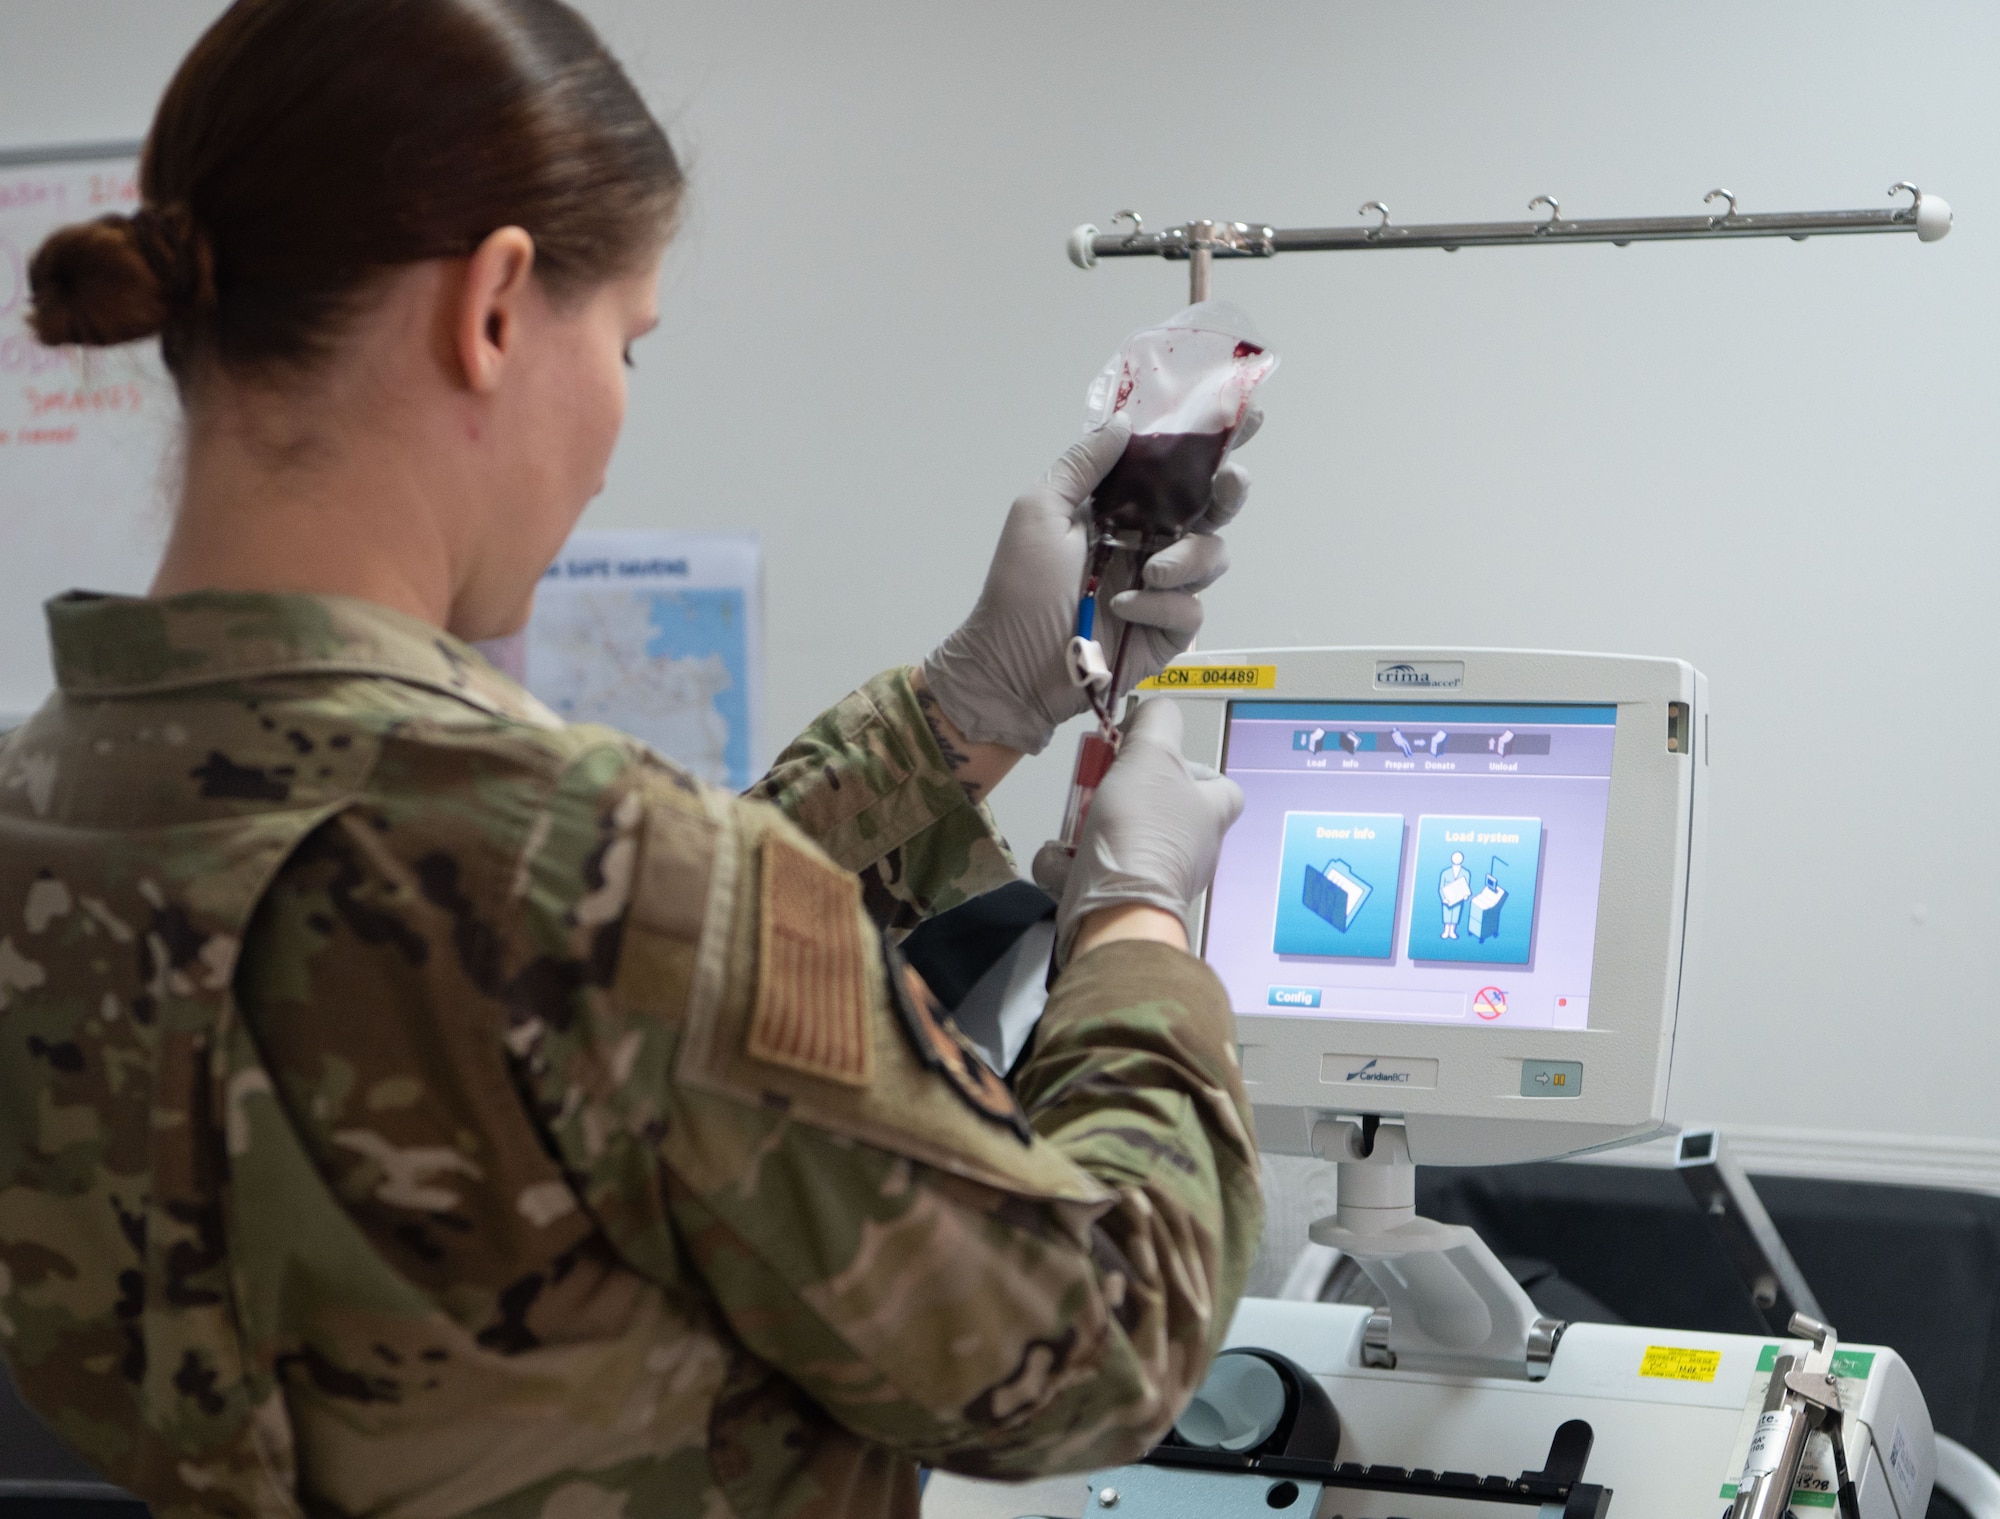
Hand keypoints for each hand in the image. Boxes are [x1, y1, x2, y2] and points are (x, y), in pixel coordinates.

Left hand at [920, 413, 1254, 755]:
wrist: (1011, 665)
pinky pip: (1191, 609)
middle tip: (1230, 482)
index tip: (1248, 415)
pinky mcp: (1168, 631)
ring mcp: (1163, 588)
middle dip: (1230, 490)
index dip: (1211, 443)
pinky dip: (1160, 606)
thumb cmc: (1019, 587)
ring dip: (1188, 558)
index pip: (1174, 469)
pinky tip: (1122, 609)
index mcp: (1123, 509)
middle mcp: (1150, 542)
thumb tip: (1126, 422)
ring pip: (1213, 557)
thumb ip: (1083, 465)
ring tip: (1149, 572)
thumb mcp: (1040, 511)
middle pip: (1213, 508)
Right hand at [1043, 698, 1244, 964]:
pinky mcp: (1126, 901)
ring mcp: (1160, 879)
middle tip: (1103, 786)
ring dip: (1095, 830)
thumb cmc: (1141, 830)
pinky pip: (1097, 873)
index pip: (1223, 788)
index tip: (1162, 763)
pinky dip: (1074, 864)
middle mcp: (1193, 849)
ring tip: (1076, 823)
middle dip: (1130, 798)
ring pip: (1126, 842)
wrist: (1114, 909)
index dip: (1196, 771)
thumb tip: (1154, 713)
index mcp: (1211, 814)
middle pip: (1166, 813)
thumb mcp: (1151, 755)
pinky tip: (1062, 856)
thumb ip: (1156, 723)